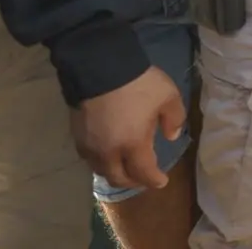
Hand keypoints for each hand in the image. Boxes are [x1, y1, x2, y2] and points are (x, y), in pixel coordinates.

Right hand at [73, 67, 185, 190]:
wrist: (100, 68)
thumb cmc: (139, 83)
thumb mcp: (168, 96)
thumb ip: (174, 119)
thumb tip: (171, 136)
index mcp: (133, 144)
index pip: (143, 172)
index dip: (153, 180)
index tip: (162, 182)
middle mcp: (108, 151)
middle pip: (118, 177)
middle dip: (133, 182)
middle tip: (143, 179)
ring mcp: (90, 145)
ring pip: (101, 170)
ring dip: (115, 173)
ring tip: (125, 168)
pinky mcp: (77, 135)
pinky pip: (89, 158)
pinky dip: (101, 162)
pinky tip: (107, 154)